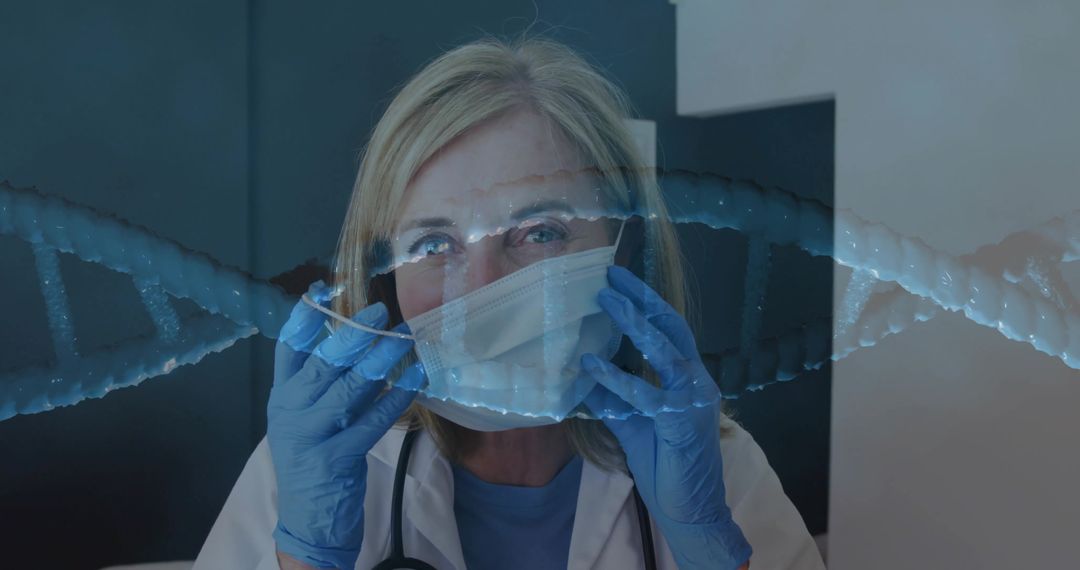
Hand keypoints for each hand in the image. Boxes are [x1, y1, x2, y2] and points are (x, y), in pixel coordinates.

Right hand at [269, 282, 421, 568]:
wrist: (307, 521)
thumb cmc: (313, 461)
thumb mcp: (306, 418)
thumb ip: (323, 383)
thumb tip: (359, 340)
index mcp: (282, 396)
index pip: (287, 348)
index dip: (304, 318)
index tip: (323, 290)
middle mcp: (292, 411)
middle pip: (323, 363)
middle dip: (354, 335)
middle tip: (381, 311)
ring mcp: (313, 435)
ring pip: (349, 388)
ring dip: (381, 361)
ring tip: (405, 339)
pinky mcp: (338, 457)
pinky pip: (373, 420)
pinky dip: (396, 397)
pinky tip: (416, 379)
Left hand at [581, 266, 751, 569]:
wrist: (692, 511)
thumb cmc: (666, 467)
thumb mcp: (632, 424)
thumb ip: (612, 399)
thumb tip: (580, 375)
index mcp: (688, 378)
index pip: (669, 330)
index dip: (646, 303)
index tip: (618, 281)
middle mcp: (697, 381)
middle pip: (672, 326)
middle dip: (643, 298)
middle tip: (611, 276)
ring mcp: (693, 399)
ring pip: (664, 350)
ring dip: (633, 322)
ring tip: (605, 300)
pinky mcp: (682, 421)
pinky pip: (645, 394)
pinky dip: (617, 377)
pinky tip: (592, 364)